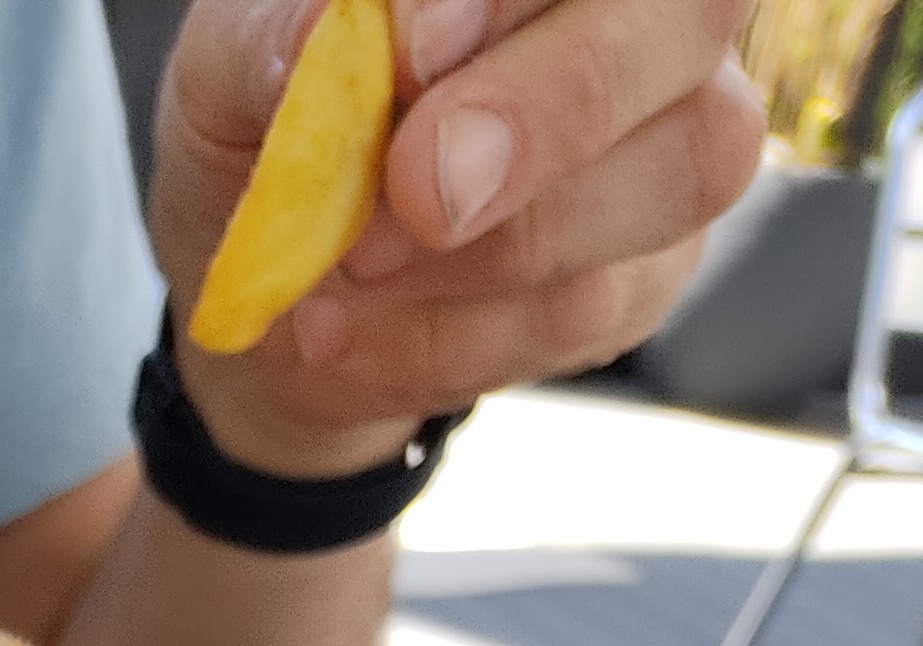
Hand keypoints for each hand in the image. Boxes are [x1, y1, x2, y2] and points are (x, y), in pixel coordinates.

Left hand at [151, 0, 764, 476]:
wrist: (282, 295)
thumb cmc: (274, 133)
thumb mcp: (228, 73)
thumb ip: (273, 39)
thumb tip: (326, 27)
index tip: (410, 52)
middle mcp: (648, 15)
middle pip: (694, 12)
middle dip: (548, 107)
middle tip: (414, 192)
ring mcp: (675, 138)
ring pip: (676, 169)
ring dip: (492, 247)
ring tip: (347, 271)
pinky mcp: (649, 273)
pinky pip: (591, 306)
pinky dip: (452, 335)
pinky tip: (355, 330)